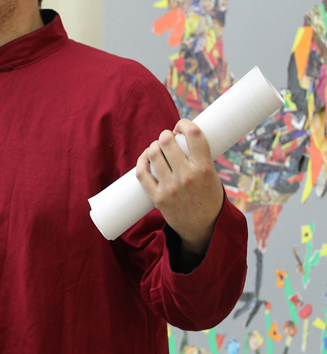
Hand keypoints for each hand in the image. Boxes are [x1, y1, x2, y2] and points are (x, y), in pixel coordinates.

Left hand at [136, 119, 223, 266]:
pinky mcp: (158, 198)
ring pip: (153, 154)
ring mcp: (171, 187)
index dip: (184, 124)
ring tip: (157, 147)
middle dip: (165, 135)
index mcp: (204, 168)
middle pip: (167, 142)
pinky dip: (141, 161)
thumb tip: (182, 137)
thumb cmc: (208, 198)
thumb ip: (199, 159)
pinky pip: (142, 173)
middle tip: (167, 137)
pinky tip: (145, 157)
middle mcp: (187, 176)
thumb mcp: (212, 177)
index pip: (194, 135)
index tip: (181, 125)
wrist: (203, 229)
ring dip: (153, 146)